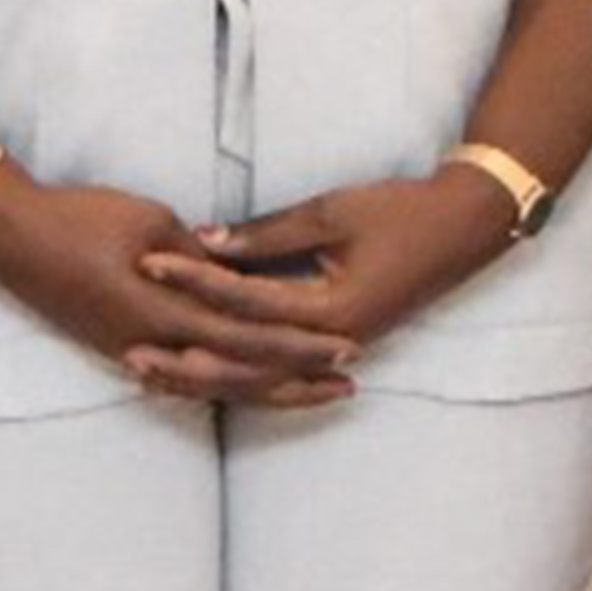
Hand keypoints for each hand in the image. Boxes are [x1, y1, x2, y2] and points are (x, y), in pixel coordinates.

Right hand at [0, 175, 354, 409]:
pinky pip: (182, 379)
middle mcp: (153, 342)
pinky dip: (219, 387)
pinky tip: (244, 392)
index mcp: (165, 309)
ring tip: (310, 391)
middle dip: (297, 378)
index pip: (249, 334)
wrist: (11, 236)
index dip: (300, 344)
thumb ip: (199, 255)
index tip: (347, 345)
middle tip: (348, 381)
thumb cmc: (81, 216)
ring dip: (264, 390)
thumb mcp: (150, 220)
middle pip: (239, 372)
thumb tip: (236, 272)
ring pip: (212, 384)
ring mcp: (133, 352)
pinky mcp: (118, 348)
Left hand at [156, 168, 516, 368]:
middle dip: (185, 359)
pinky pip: (278, 368)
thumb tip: (205, 241)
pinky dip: (238, 371)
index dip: (193, 281)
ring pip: (259, 376)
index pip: (245, 301)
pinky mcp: (338, 343)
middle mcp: (332, 342)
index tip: (147, 262)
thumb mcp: (331, 213)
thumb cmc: (400, 212)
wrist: (462, 229)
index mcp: (330, 310)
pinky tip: (200, 370)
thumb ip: (267, 234)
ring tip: (151, 374)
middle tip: (128, 352)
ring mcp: (337, 348)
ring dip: (206, 378)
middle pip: (245, 362)